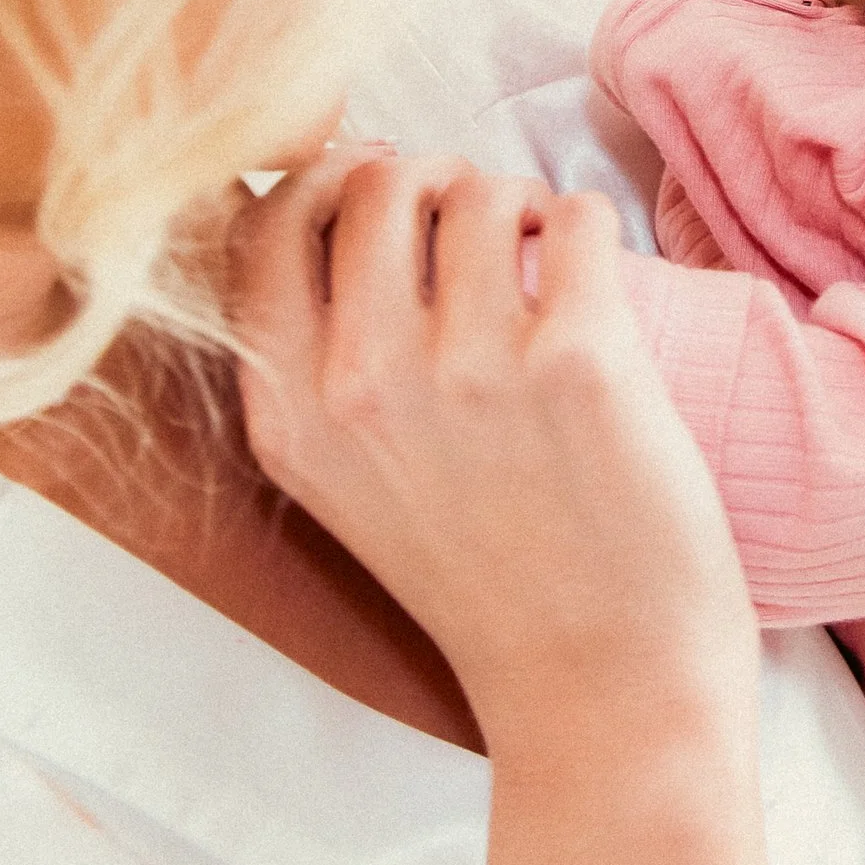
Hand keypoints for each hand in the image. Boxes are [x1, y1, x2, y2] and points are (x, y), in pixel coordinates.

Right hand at [233, 147, 754, 746]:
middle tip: (470, 224)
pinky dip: (584, 226)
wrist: (601, 688)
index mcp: (287, 412)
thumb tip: (336, 176)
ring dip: (514, 206)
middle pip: (376, 180)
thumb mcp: (336, 472)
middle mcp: (360, 385)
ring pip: (480, 188)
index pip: (263, 218)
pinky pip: (575, 215)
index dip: (323, 179)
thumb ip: (306, 343)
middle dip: (429, 180)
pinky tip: (584, 283)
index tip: (374, 194)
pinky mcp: (579, 359)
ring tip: (535, 264)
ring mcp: (468, 369)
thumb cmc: (477, 568)